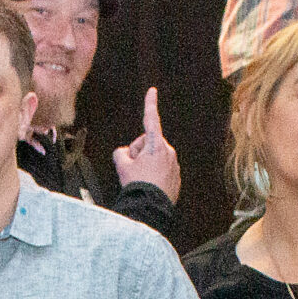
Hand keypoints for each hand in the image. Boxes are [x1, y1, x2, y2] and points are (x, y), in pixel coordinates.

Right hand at [112, 88, 180, 203]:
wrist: (150, 208)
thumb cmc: (138, 185)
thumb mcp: (122, 165)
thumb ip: (121, 152)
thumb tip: (126, 153)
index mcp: (155, 145)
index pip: (151, 120)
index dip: (150, 104)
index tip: (152, 90)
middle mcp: (168, 151)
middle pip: (147, 143)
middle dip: (139, 152)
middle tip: (133, 169)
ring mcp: (174, 164)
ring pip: (154, 157)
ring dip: (146, 164)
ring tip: (141, 179)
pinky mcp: (176, 176)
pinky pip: (161, 169)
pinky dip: (153, 174)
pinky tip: (149, 184)